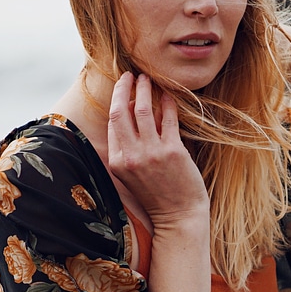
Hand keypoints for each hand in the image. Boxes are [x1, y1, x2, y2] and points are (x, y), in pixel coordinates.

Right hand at [107, 73, 208, 229]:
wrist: (178, 217)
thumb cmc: (156, 195)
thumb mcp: (131, 174)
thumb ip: (127, 148)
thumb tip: (130, 113)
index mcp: (117, 162)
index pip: (112, 123)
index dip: (116, 101)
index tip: (123, 88)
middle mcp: (131, 156)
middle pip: (121, 112)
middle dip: (124, 88)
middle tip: (130, 74)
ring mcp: (151, 153)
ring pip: (142, 110)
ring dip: (145, 90)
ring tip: (147, 79)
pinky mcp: (173, 151)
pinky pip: (168, 119)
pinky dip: (167, 104)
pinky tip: (168, 95)